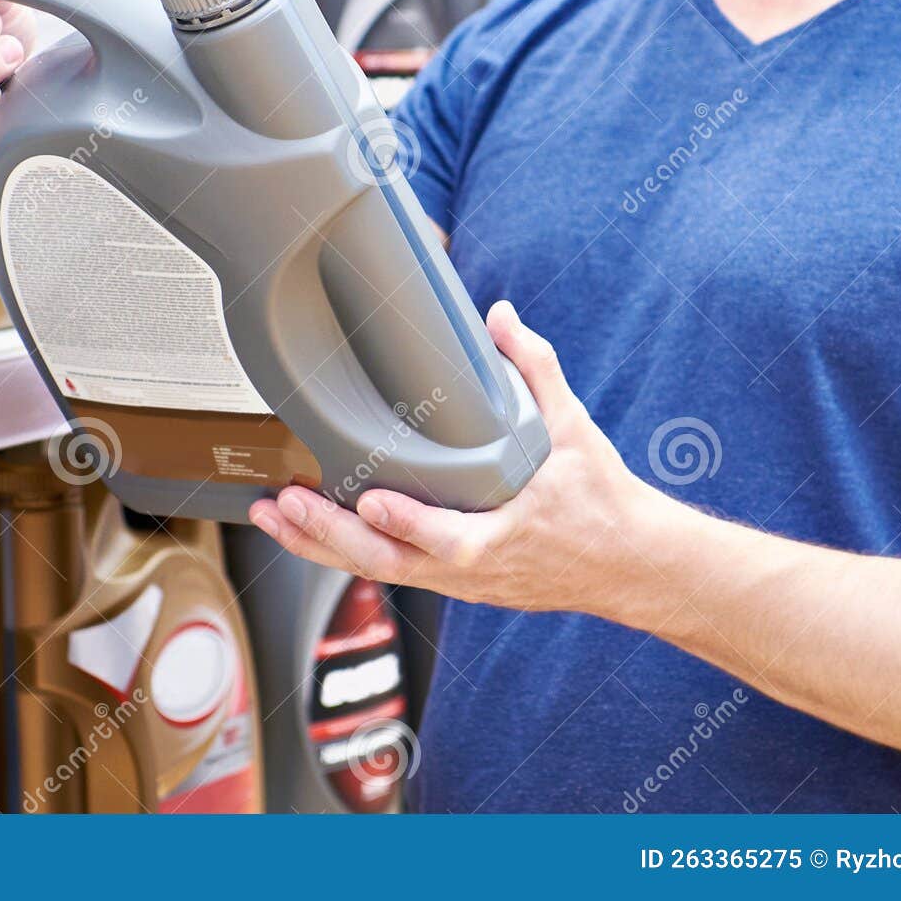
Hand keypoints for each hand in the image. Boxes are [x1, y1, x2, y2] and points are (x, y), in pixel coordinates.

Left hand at [249, 300, 663, 613]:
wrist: (628, 564)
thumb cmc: (600, 499)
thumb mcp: (574, 429)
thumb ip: (536, 369)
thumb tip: (500, 316)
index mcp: (508, 536)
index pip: (452, 541)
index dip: (410, 524)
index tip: (370, 501)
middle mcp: (475, 570)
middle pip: (391, 564)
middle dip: (329, 537)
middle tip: (284, 504)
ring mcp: (457, 583)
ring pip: (378, 571)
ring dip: (319, 545)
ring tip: (271, 515)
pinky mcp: (448, 584)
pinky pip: (386, 569)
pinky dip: (341, 551)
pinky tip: (302, 529)